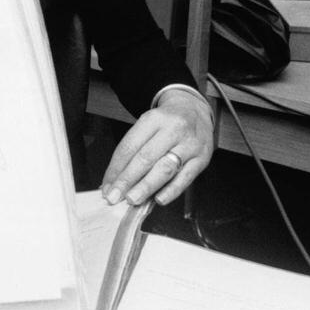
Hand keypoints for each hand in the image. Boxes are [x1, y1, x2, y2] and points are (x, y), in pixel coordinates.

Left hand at [101, 88, 213, 206]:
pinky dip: (171, 191)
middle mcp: (173, 130)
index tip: (107, 186)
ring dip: (146, 187)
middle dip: (128, 180)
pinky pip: (186, 178)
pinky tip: (158, 200)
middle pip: (146, 158)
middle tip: (115, 197)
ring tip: (132, 200)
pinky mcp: (202, 159)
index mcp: (153, 119)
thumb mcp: (147, 125)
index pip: (130, 146)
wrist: (195, 110)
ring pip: (165, 169)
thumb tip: (115, 180)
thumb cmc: (165, 122)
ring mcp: (190, 144)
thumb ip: (133, 150)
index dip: (116, 169)